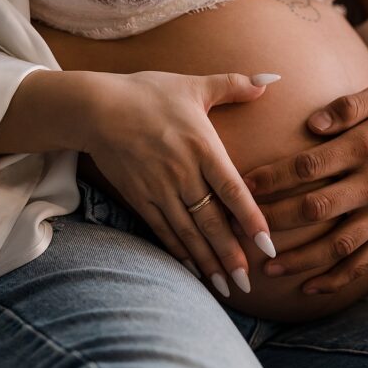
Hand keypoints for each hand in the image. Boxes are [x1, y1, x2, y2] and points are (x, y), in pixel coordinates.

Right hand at [82, 71, 279, 295]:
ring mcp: (159, 189)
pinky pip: (162, 231)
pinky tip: (193, 272)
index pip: (232, 191)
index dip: (251, 220)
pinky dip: (179, 253)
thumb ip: (234, 84)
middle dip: (230, 255)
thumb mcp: (194, 84)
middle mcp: (183, 173)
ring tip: (227, 288)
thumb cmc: (148, 93)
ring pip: (188, 233)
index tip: (267, 245)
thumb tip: (271, 78)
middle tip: (248, 284)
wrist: (95, 107)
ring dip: (207, 262)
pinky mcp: (139, 197)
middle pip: (211, 221)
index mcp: (202, 147)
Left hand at [244, 84, 367, 293]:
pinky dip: (336, 279)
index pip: (308, 166)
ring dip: (299, 259)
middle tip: (243, 227)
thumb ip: (347, 106)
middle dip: (274, 219)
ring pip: (336, 244)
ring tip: (267, 266)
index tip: (244, 185)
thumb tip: (310, 124)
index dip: (273, 177)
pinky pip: (363, 262)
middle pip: (314, 208)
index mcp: (365, 147)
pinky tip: (310, 287)